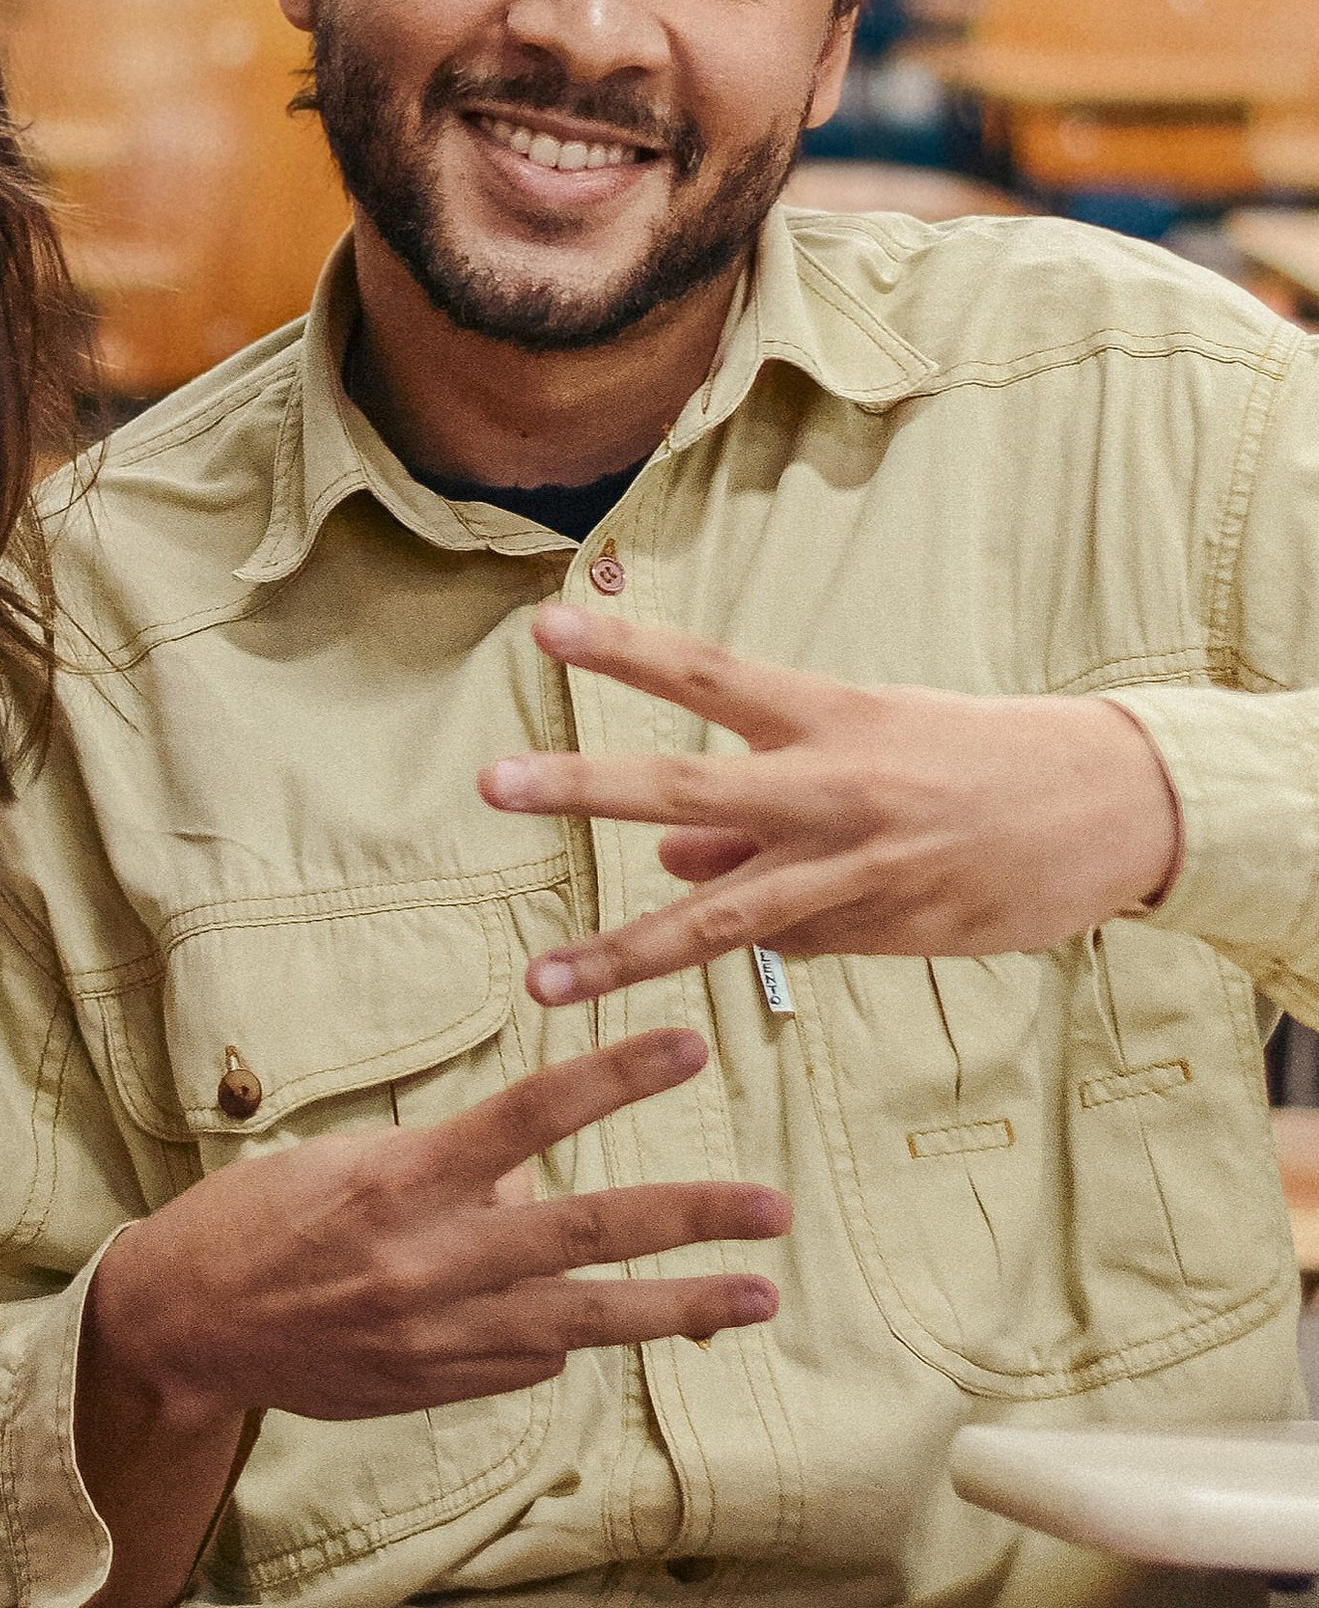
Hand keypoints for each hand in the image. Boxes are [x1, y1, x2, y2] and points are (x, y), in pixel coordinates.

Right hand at [76, 1027, 784, 1607]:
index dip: (610, 1080)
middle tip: (772, 1209)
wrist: (188, 1329)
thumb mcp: (345, 1164)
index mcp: (401, 1180)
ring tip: (758, 1295)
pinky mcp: (443, 1386)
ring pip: (588, 1319)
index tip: (687, 1049)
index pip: (526, 1117)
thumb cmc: (257, 1222)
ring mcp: (442, 1336)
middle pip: (586, 1235)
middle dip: (689, 1221)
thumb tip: (532, 1186)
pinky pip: (533, 1352)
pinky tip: (583, 1315)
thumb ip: (448, 1173)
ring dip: (681, 1308)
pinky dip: (565, 1325)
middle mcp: (431, 1262)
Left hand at [482, 605, 1184, 1007]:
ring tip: (539, 981)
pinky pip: (795, 947)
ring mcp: (858, 871)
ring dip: (623, 951)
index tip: (545, 626)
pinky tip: (759, 943)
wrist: (1115, 808)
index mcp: (833, 718)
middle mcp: (836, 789)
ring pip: (721, 918)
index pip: (710, 673)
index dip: (628, 650)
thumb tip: (663, 851)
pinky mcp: (886, 935)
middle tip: (493, 781)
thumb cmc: (981, 757)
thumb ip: (762, 800)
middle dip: (585, 789)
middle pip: (687, 789)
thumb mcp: (873, 744)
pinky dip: (765, 943)